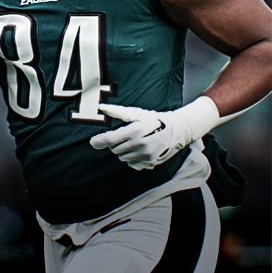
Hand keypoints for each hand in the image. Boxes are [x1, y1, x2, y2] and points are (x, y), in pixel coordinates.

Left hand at [90, 99, 218, 169]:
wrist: (178, 130)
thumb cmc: (155, 119)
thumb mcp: (137, 113)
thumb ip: (117, 112)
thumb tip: (101, 108)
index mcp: (135, 130)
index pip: (110, 140)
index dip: (98, 141)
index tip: (93, 142)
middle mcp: (139, 144)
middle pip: (114, 150)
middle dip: (116, 143)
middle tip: (125, 136)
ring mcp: (145, 156)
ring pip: (122, 158)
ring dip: (124, 151)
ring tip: (134, 142)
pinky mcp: (150, 163)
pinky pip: (132, 164)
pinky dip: (132, 159)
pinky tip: (140, 150)